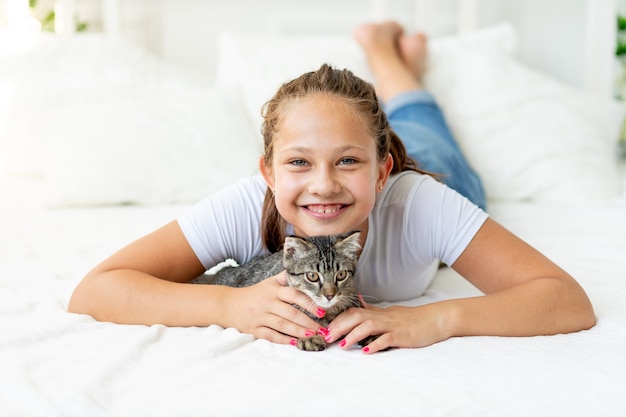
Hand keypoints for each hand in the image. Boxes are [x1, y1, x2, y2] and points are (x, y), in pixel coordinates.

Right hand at [222, 271, 324, 344]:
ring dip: (299, 332)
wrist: (227, 305)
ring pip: (282, 325)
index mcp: (273, 290)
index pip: (293, 295)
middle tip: (322, 329)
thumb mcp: (268, 283)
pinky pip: (270, 336)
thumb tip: (302, 269)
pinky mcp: (253, 329)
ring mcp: (260, 317)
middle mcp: (267, 303)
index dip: (308, 303)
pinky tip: (294, 342)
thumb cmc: (254, 294)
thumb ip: (285, 278)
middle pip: (290, 313)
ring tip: (312, 336)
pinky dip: (283, 340)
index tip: (322, 311)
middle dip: (308, 322)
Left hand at [326, 296, 449, 353]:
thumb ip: (374, 310)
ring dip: (353, 335)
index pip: (354, 312)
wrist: (436, 319)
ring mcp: (393, 325)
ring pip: (369, 326)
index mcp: (379, 313)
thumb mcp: (390, 312)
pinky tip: (366, 351)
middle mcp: (383, 317)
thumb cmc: (412, 319)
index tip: (326, 329)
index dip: (338, 319)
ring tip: (342, 345)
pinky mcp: (403, 335)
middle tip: (327, 338)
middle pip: (357, 317)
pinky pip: (387, 338)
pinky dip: (375, 344)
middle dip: (340, 327)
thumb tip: (359, 303)